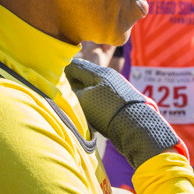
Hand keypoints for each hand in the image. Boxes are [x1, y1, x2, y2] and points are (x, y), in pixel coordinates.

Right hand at [64, 58, 182, 168]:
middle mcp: (108, 77)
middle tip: (66, 98)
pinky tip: (92, 117)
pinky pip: (101, 99)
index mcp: (99, 72)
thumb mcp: (83, 100)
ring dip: (83, 98)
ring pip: (92, 90)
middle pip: (84, 78)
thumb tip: (65, 90)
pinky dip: (94, 105)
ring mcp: (116, 89)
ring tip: (79, 109)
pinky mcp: (121, 102)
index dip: (63, 74)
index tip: (56, 83)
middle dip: (74, 87)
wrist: (137, 127)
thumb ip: (71, 92)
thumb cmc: (107, 111)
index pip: (75, 66)